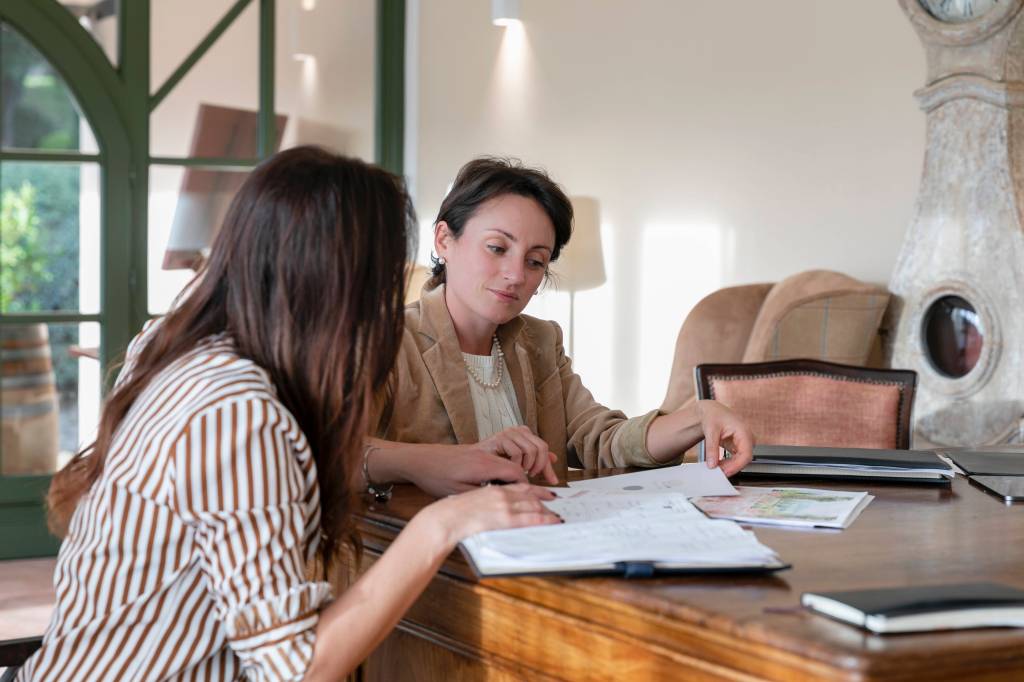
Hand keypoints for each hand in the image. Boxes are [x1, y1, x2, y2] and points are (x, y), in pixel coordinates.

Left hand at [401, 447, 530, 496]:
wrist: (421, 460)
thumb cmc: (436, 477)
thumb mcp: (459, 494)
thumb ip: (484, 496)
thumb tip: (506, 503)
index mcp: (484, 464)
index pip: (516, 472)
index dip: (527, 485)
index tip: (533, 497)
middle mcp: (489, 452)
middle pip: (525, 453)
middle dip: (539, 467)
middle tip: (547, 483)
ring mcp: (488, 447)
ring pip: (522, 441)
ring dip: (534, 455)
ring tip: (542, 471)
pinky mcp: (485, 447)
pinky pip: (512, 442)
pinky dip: (525, 448)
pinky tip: (531, 457)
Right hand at [425, 483, 561, 547]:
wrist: (442, 519)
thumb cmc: (451, 511)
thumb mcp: (468, 498)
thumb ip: (483, 499)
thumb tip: (489, 506)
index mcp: (493, 488)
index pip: (520, 485)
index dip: (536, 489)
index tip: (546, 493)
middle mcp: (501, 494)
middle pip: (530, 494)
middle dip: (545, 499)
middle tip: (557, 504)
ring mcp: (503, 506)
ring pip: (532, 505)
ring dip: (546, 510)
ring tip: (557, 516)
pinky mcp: (503, 518)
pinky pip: (528, 518)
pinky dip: (542, 519)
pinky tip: (552, 521)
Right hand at [473, 426, 558, 484]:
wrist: (474, 460)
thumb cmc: (496, 461)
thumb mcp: (521, 461)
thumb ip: (537, 459)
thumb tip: (554, 459)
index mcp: (525, 433)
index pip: (544, 447)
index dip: (548, 465)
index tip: (552, 480)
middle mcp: (519, 430)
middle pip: (541, 447)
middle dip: (539, 465)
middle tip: (531, 474)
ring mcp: (510, 432)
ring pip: (531, 450)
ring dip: (527, 465)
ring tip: (519, 471)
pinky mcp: (500, 437)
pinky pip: (517, 453)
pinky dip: (516, 464)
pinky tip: (510, 468)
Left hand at [697, 399, 754, 476]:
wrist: (712, 410)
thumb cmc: (714, 415)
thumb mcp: (710, 431)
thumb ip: (711, 449)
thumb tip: (712, 464)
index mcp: (744, 432)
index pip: (746, 454)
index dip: (736, 466)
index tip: (725, 472)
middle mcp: (747, 438)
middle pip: (744, 459)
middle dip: (730, 467)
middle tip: (716, 472)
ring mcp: (744, 443)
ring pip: (740, 461)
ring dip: (728, 466)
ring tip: (715, 467)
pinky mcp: (739, 446)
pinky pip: (736, 459)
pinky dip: (727, 463)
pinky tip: (717, 463)